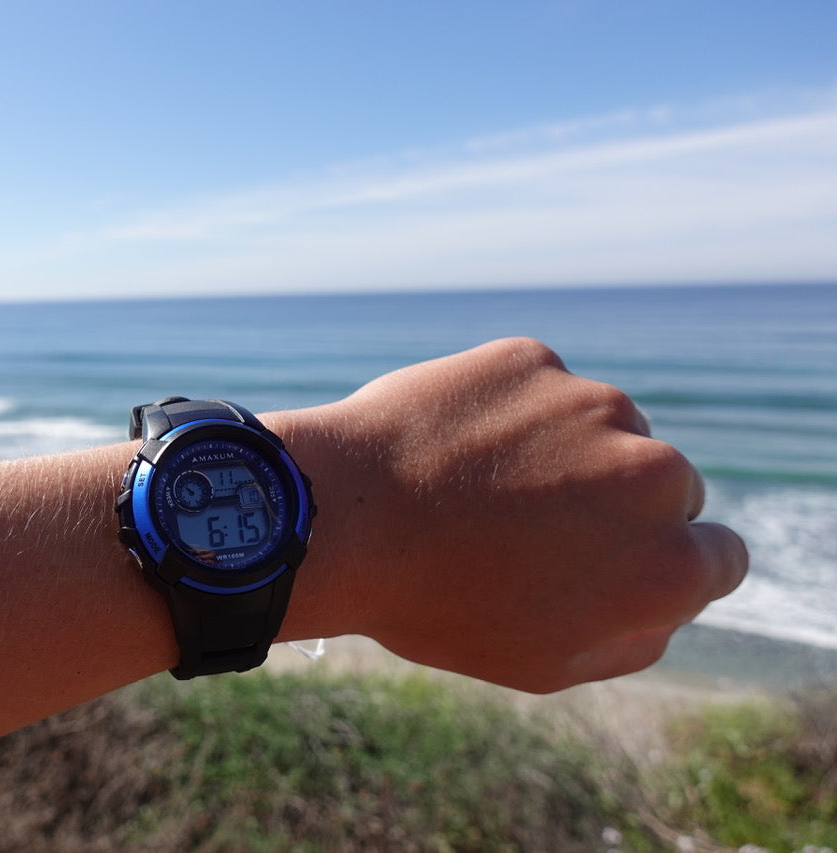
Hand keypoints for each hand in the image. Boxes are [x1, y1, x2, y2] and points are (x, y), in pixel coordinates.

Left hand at [306, 338, 747, 692]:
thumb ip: (636, 634)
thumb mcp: (543, 662)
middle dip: (616, 505)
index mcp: (669, 565)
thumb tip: (669, 594)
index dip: (661, 561)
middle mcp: (654, 475)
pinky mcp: (534, 360)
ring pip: (605, 429)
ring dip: (565, 451)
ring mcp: (594, 405)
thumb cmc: (434, 604)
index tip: (609, 560)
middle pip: (667, 487)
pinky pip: (541, 390)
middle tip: (529, 528)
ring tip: (477, 487)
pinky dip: (509, 412)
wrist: (338, 520)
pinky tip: (452, 445)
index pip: (717, 555)